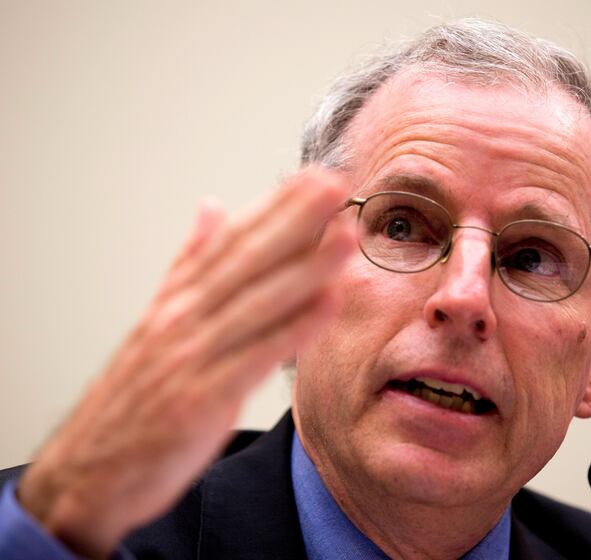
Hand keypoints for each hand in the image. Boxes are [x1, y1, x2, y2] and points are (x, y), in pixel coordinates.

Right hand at [16, 166, 355, 558]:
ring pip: (256, 302)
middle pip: (246, 261)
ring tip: (345, 236)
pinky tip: (328, 305)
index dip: (274, 206)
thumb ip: (191, 263)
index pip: (232, 241)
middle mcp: (184, 319)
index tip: (314, 178)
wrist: (91, 469)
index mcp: (179, 299)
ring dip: (304, 268)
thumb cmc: (136, 395)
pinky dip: (292, 331)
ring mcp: (191, 357)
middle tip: (335, 185)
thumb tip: (212, 207)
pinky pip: (254, 358)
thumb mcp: (160, 320)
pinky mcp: (199, 400)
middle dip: (294, 220)